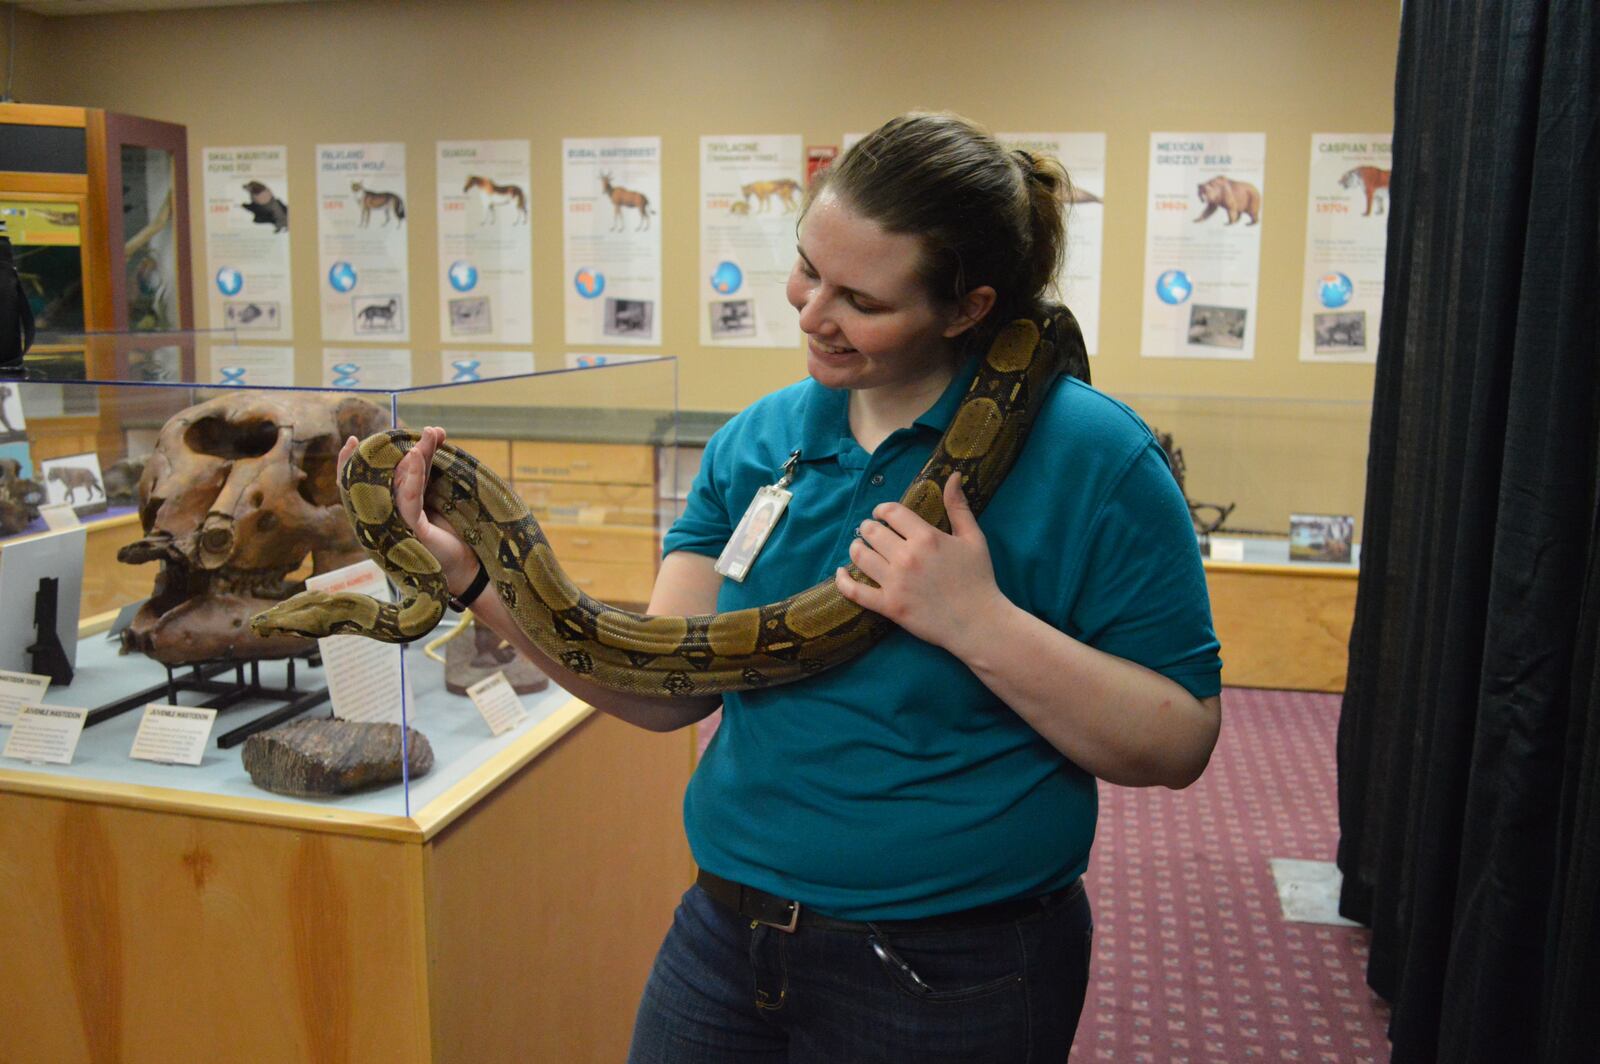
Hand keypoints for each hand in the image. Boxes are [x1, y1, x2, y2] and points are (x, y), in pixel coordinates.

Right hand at [340, 426, 478, 593]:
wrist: (467, 570)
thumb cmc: (449, 535)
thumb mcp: (436, 496)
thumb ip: (426, 470)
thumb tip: (431, 434)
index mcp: (384, 513)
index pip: (365, 484)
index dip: (353, 463)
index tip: (354, 439)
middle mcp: (382, 521)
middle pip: (378, 480)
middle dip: (386, 454)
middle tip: (404, 432)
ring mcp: (393, 527)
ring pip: (394, 486)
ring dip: (410, 458)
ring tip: (423, 437)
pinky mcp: (408, 532)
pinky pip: (407, 500)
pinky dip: (411, 476)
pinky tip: (416, 456)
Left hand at [834, 473, 1008, 651]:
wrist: (978, 622)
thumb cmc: (978, 578)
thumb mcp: (973, 538)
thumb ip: (959, 507)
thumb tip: (954, 476)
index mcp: (926, 537)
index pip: (890, 512)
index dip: (882, 510)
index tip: (881, 515)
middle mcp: (906, 557)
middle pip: (871, 531)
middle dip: (868, 528)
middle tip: (872, 532)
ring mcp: (895, 582)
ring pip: (859, 556)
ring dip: (856, 548)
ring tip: (860, 548)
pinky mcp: (889, 606)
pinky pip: (855, 591)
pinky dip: (843, 580)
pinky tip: (841, 573)